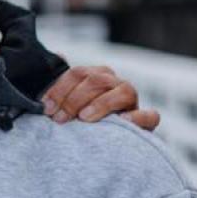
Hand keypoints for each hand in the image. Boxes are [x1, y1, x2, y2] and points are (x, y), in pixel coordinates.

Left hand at [41, 65, 160, 131]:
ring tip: (84, 118)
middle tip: (60, 119)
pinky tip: (122, 121)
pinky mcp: (145, 120)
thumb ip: (61, 83)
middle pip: (96, 80)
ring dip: (101, 104)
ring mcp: (132, 101)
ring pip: (123, 91)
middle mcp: (114, 84)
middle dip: (74, 99)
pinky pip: (149, 115)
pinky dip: (138, 117)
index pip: (78, 74)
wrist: (103, 142)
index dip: (60, 89)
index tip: (46, 108)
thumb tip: (59, 54)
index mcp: (95, 76)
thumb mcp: (65, 101)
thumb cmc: (79, 118)